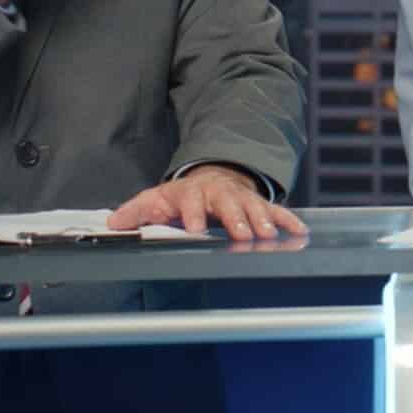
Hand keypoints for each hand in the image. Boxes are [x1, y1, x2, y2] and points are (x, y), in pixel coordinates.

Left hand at [107, 164, 306, 240]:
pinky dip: (288, 220)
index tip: (196, 230)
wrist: (211, 178)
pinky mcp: (259, 204)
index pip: (191, 202)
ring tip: (270, 235)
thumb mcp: (155, 199)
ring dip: (263, 220)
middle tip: (244, 234)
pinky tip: (299, 232)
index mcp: (191, 192)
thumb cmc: (181, 197)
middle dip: (236, 218)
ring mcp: (241, 197)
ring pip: (253, 206)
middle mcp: (218, 193)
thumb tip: (112, 223)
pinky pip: (276, 210)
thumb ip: (136, 212)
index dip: (193, 215)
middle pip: (228, 203)